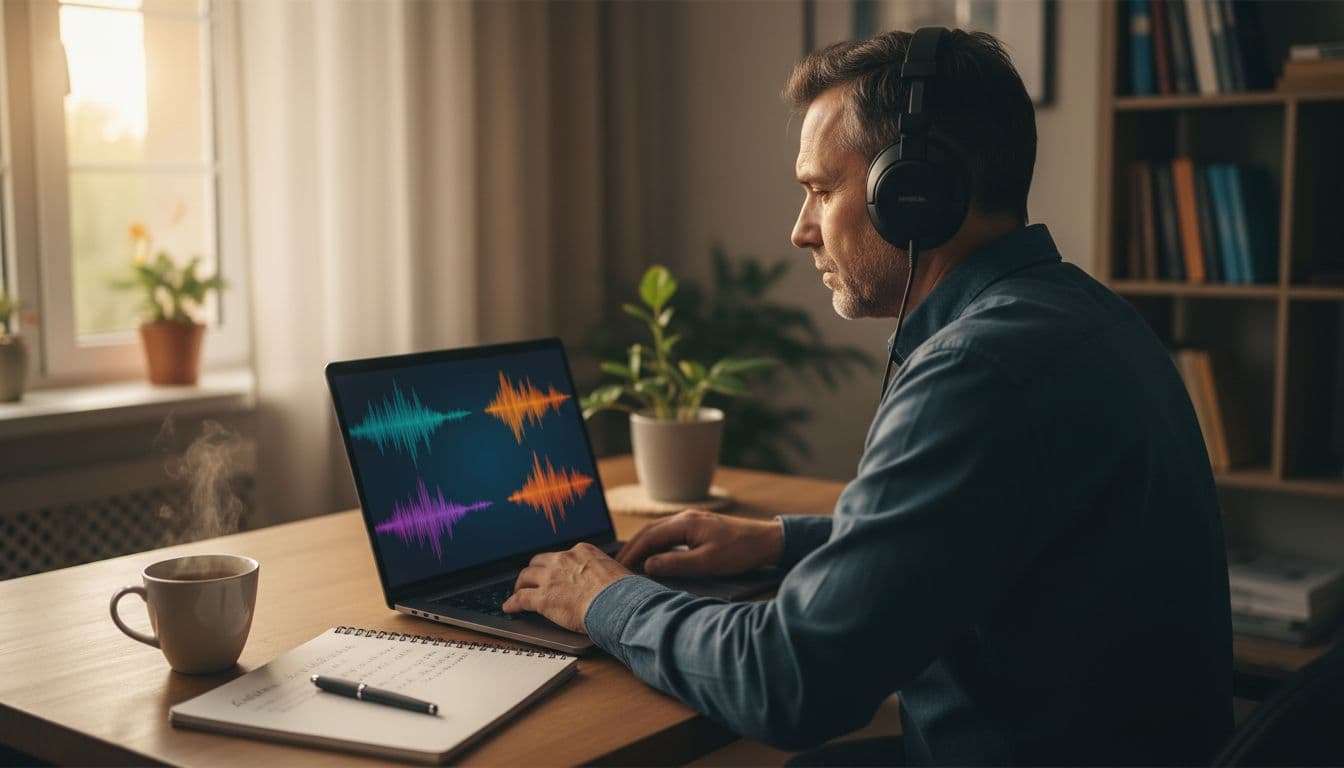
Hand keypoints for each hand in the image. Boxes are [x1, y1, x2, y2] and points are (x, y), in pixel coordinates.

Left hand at [501, 543, 632, 632]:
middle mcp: (563, 560)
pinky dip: (512, 603)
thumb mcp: (615, 571)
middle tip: (531, 579)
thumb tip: (608, 581)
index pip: (562, 555)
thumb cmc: (623, 592)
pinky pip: (521, 599)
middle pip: (539, 562)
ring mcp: (551, 578)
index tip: (554, 571)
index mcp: (582, 551)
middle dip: (534, 571)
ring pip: (526, 577)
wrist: (618, 604)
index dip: (555, 565)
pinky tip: (509, 607)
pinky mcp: (543, 599)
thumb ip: (603, 572)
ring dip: (520, 584)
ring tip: (518, 591)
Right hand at [617, 509, 783, 578]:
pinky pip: (669, 532)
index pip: (648, 537)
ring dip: (643, 544)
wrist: (766, 540)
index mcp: (684, 523)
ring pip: (658, 530)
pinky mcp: (699, 525)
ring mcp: (692, 519)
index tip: (618, 568)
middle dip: (631, 547)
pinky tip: (655, 554)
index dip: (631, 553)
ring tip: (631, 561)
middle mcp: (685, 517)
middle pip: (649, 530)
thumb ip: (675, 564)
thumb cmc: (739, 552)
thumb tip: (647, 565)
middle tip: (617, 566)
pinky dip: (656, 543)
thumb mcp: (706, 563)